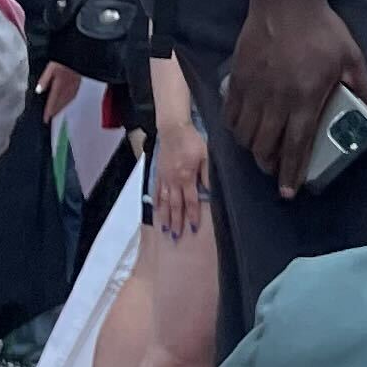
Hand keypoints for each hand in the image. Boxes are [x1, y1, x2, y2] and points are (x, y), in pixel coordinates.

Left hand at [37, 59, 82, 115]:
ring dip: (60, 108)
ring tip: (56, 112)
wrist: (79, 57)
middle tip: (49, 117)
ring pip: (66, 102)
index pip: (52, 103)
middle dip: (54, 112)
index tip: (45, 119)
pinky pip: (71, 97)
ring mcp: (74, 88)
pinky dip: (67, 102)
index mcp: (60, 87)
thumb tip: (39, 90)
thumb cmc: (64, 61)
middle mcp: (68, 89)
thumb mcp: (50, 68)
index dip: (48, 112)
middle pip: (60, 104)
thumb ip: (45, 80)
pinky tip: (65, 102)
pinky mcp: (78, 85)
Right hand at [152, 107, 210, 241]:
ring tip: (165, 229)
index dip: (191, 215)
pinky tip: (156, 210)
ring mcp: (164, 177)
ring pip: (164, 201)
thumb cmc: (192, 141)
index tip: (192, 228)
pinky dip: (156, 202)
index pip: (190, 201)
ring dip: (165, 216)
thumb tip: (210, 191)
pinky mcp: (158, 172)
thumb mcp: (206, 155)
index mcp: (187, 177)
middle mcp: (174, 181)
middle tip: (175, 236)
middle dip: (176, 222)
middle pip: (175, 205)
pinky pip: (156, 190)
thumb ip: (207, 174)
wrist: (174, 129)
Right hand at [224, 0, 366, 195]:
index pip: (296, 146)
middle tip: (277, 170)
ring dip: (252, 150)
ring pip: (245, 135)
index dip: (291, 173)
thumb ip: (364, 88)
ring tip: (261, 152)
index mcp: (306, 98)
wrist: (286, 3)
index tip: (289, 192)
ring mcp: (254, 90)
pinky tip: (244, 130)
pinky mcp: (237, 80)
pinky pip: (230, 115)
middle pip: (265, 147)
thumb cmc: (323, 31)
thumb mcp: (352, 58)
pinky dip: (235, 129)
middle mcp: (276, 100)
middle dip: (270, 166)